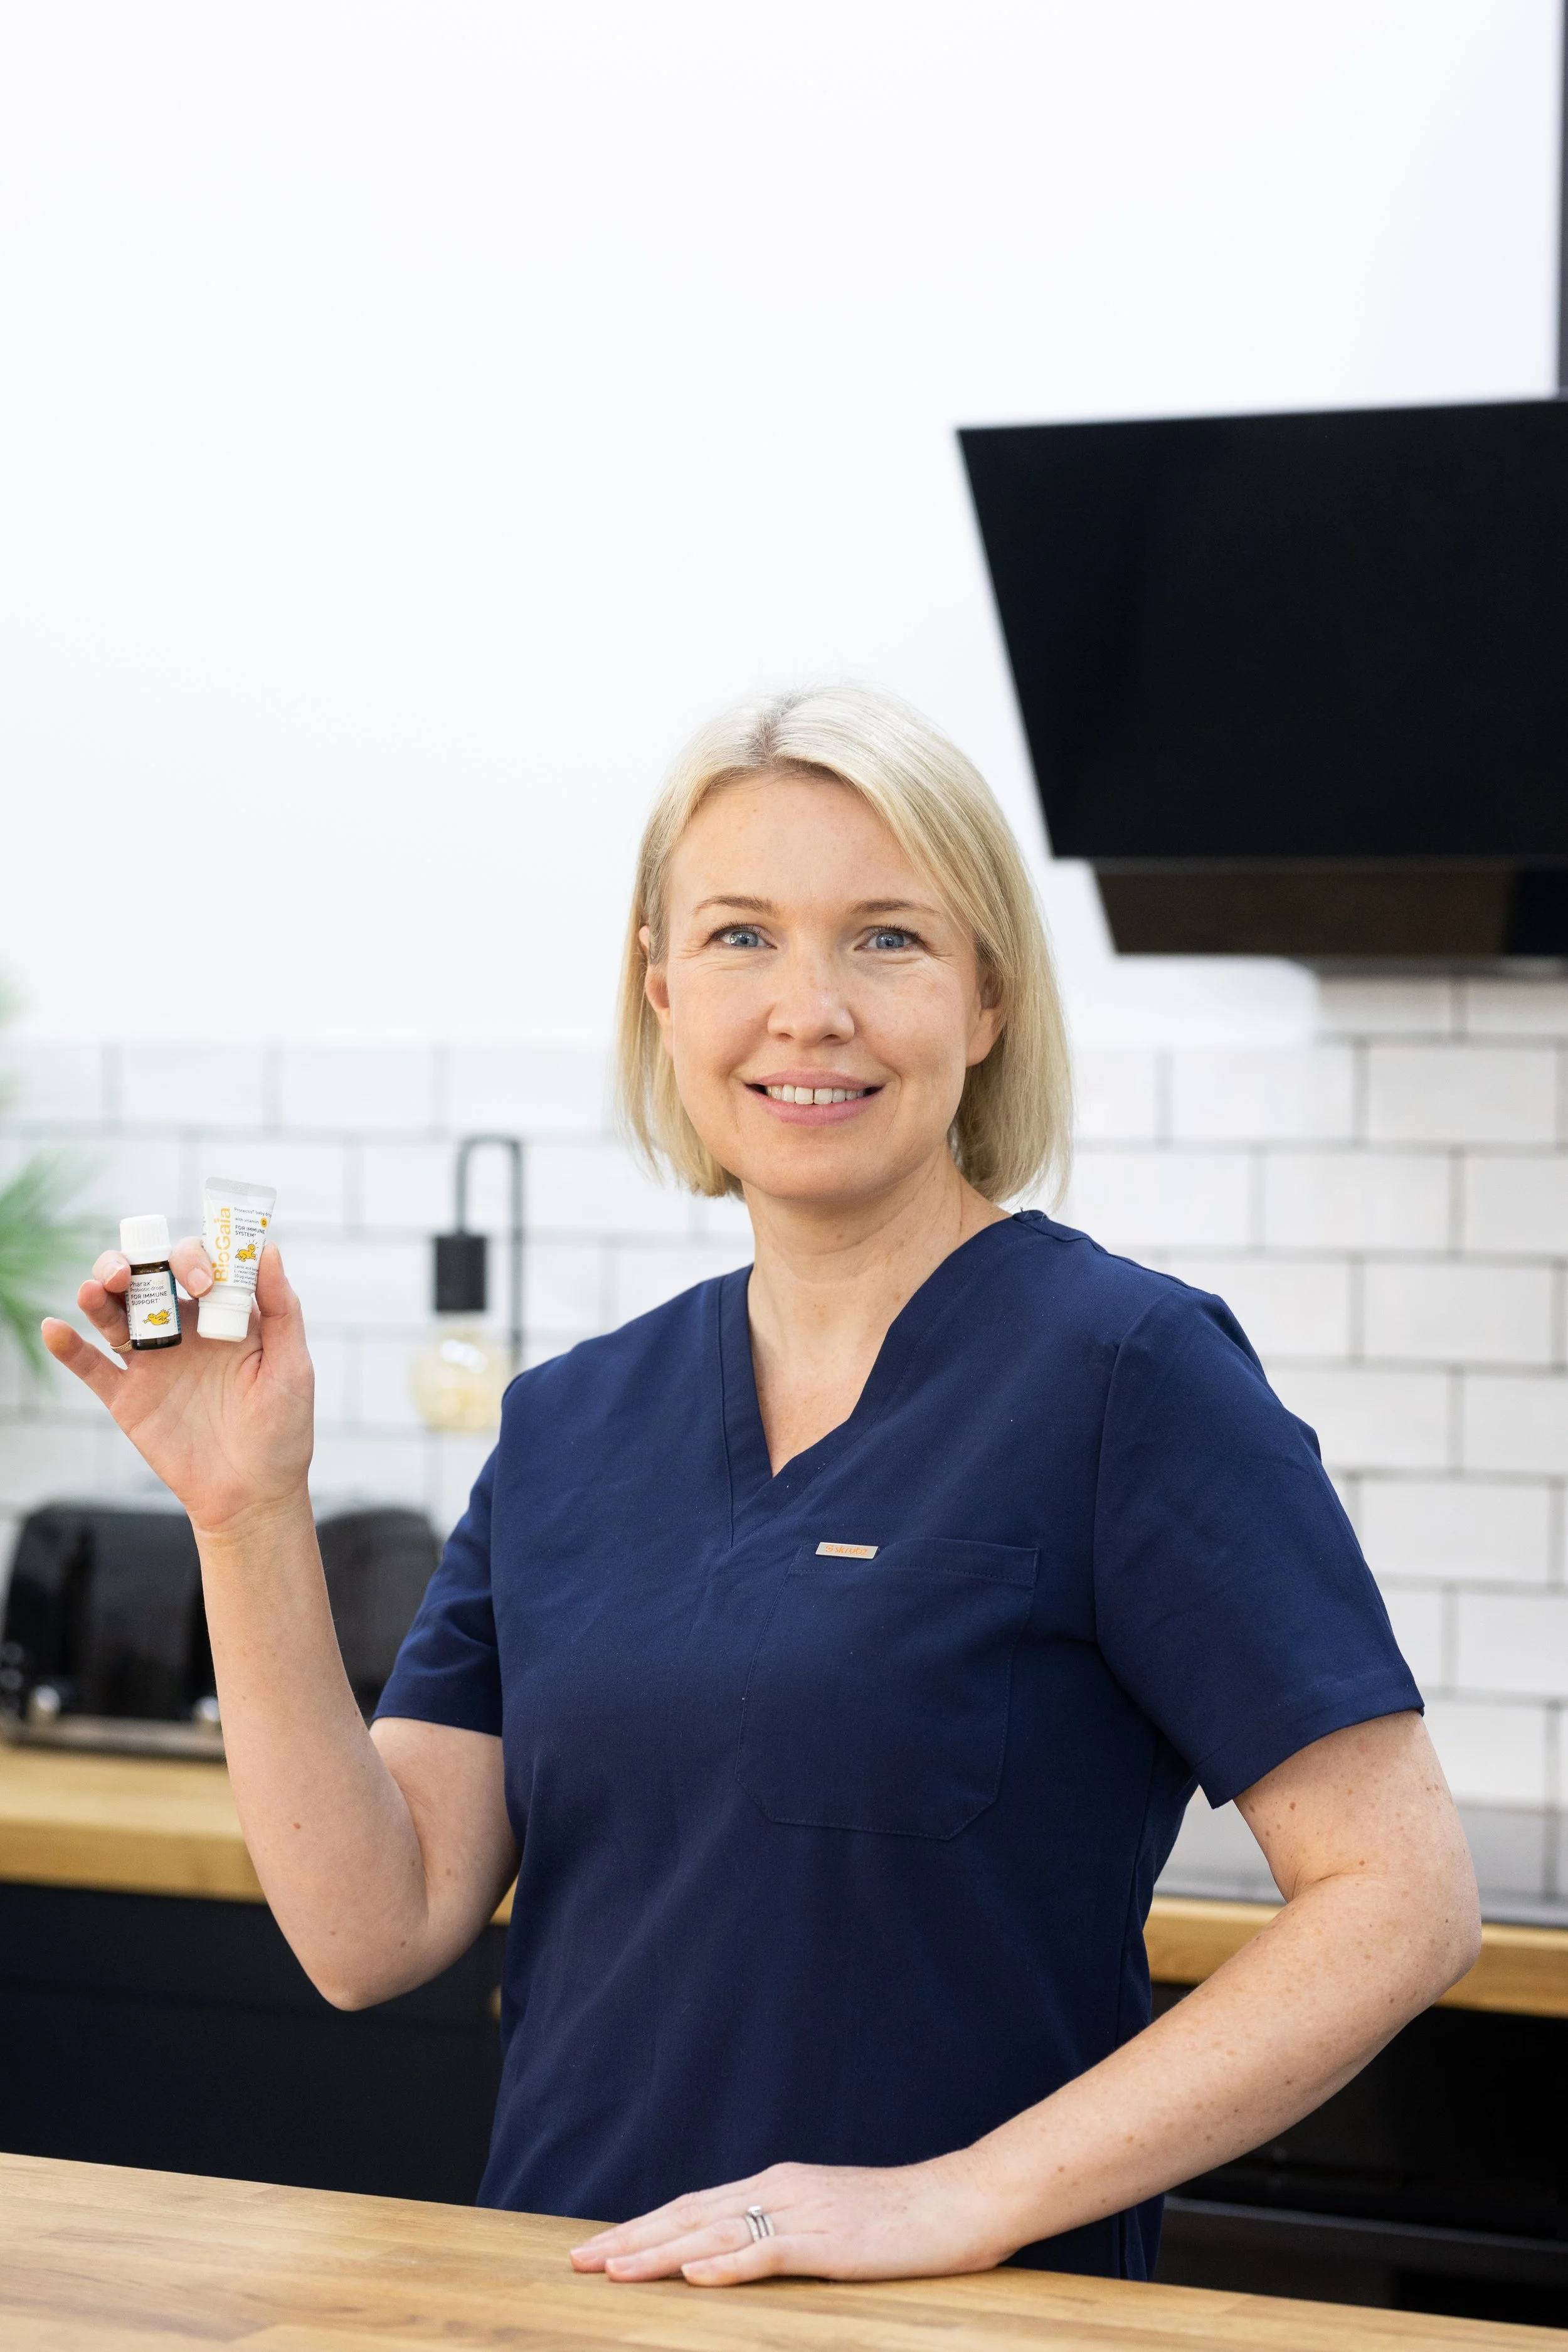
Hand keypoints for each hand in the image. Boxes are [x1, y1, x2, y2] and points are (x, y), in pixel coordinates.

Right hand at [42, 1239, 313, 1535]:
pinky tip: (55, 1328)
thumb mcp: (291, 1365)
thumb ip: (281, 1308)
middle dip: (133, 1263)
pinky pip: (90, 1366)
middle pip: (145, 1278)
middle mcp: (182, 1331)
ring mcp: (152, 1362)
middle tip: (134, 1273)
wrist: (251, 1495)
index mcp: (222, 1315)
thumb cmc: (282, 1429)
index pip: (197, 1265)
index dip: (193, 1257)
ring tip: (97, 1289)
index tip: (203, 1280)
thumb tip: (269, 1249)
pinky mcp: (127, 1397)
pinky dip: (68, 1346)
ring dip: (98, 1293)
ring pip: (112, 1314)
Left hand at [568, 2152, 1015, 2286]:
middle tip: (578, 2260)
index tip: (597, 2247)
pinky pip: (771, 2253)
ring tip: (614, 2269)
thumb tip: (737, 2250)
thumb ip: (783, 2230)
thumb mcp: (829, 2219)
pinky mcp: (831, 2241)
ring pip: (716, 2232)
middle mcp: (780, 2190)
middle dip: (631, 2239)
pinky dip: (730, 2262)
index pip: (694, 2206)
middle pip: (690, 2214)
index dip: (643, 2226)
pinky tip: (697, 2272)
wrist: (961, 2200)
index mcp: (778, 2185)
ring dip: (660, 2251)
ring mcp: (804, 2213)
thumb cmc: (899, 2218)